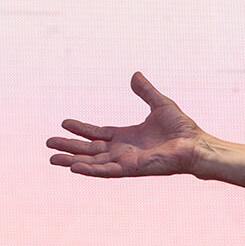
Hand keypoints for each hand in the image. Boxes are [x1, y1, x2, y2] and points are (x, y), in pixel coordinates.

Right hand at [46, 72, 244, 185]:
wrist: (196, 145)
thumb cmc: (182, 129)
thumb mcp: (160, 104)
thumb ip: (145, 91)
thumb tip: (135, 74)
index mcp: (127, 136)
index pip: (98, 133)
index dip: (80, 129)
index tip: (63, 123)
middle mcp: (124, 150)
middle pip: (90, 149)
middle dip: (70, 147)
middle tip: (49, 143)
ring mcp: (126, 161)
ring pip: (93, 162)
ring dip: (73, 161)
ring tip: (53, 159)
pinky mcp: (132, 169)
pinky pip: (107, 171)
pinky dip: (91, 170)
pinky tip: (74, 168)